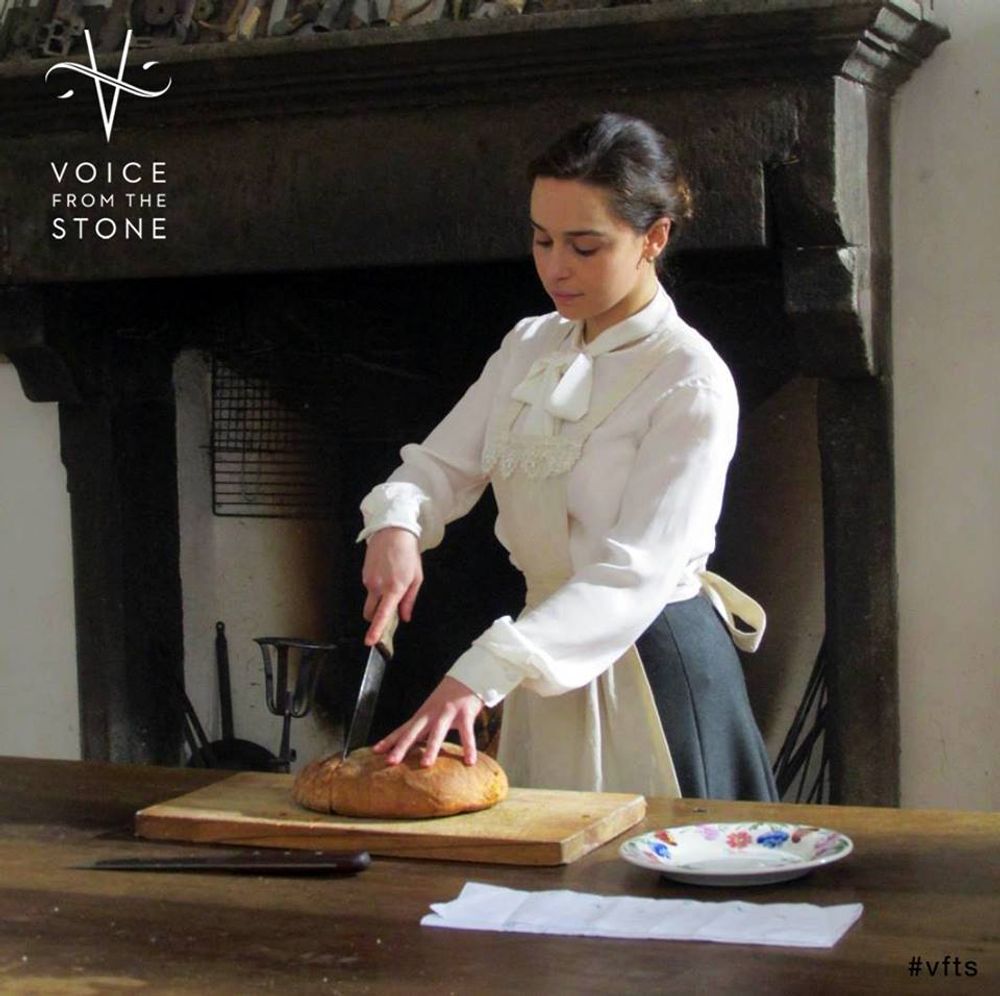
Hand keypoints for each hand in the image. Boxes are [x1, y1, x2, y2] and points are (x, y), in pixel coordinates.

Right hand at [362, 526, 422, 646]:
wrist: (392, 532)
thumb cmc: (407, 554)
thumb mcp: (416, 577)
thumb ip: (409, 600)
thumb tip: (404, 617)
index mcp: (394, 588)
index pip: (382, 614)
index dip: (376, 630)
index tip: (371, 641)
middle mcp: (378, 586)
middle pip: (370, 613)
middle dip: (376, 618)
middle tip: (389, 611)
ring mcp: (368, 581)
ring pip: (370, 601)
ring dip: (378, 601)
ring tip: (392, 583)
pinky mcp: (363, 575)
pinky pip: (369, 590)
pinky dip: (376, 590)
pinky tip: (386, 575)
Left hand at [372, 676, 482, 766]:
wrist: (468, 676)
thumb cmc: (449, 696)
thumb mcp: (432, 709)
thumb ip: (423, 726)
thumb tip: (411, 743)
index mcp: (423, 715)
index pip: (403, 729)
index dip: (389, 740)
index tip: (375, 751)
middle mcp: (432, 714)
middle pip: (413, 732)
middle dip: (401, 747)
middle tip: (391, 762)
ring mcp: (448, 713)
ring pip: (437, 732)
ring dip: (430, 748)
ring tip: (425, 765)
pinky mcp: (465, 713)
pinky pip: (467, 733)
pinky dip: (468, 748)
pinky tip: (469, 761)